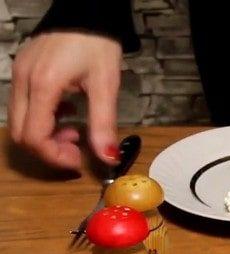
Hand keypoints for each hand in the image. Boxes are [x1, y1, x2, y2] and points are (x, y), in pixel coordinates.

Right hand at [8, 32, 122, 169]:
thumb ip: (104, 124)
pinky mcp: (23, 70)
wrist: (87, 11)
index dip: (55, 156)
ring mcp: (19, 74)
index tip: (78, 160)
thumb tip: (108, 157)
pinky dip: (43, 118)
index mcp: (43, 85)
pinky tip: (67, 112)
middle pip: (21, 133)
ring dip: (46, 134)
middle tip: (77, 148)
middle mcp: (24, 81)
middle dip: (49, 148)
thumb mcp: (106, 85)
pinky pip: (24, 105)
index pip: (35, 137)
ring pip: (20, 121)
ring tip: (74, 129)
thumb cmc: (97, 43)